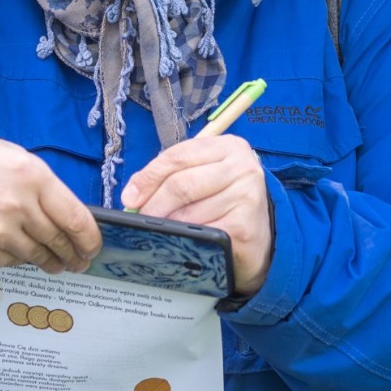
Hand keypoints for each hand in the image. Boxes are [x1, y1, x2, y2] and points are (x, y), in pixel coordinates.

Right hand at [0, 124, 100, 272]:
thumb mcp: (22, 162)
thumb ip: (47, 191)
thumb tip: (70, 223)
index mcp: (35, 179)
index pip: (76, 220)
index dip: (90, 240)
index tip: (92, 249)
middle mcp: (18, 207)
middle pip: (58, 242)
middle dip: (72, 255)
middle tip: (78, 262)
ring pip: (35, 257)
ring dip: (48, 262)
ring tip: (55, 264)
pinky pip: (7, 263)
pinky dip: (16, 259)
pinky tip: (17, 253)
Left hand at [119, 135, 273, 295]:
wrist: (261, 238)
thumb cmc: (224, 202)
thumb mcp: (203, 176)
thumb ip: (173, 176)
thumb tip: (133, 194)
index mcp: (229, 146)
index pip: (178, 155)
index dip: (149, 176)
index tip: (130, 197)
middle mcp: (243, 167)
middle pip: (182, 184)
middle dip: (153, 205)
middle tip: (139, 219)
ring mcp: (247, 196)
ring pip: (188, 213)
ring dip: (167, 227)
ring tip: (159, 232)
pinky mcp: (245, 226)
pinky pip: (201, 234)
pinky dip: (185, 240)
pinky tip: (180, 244)